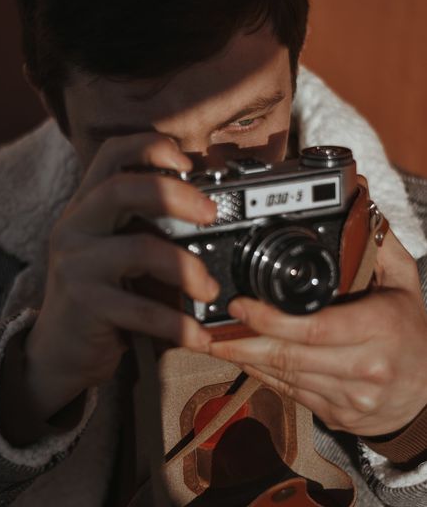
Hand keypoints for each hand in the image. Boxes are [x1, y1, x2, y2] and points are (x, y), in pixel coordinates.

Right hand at [21, 133, 217, 421]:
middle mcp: (76, 227)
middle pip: (121, 189)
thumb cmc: (99, 293)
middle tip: (211, 214)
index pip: (112, 154)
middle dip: (175, 195)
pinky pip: (141, 308)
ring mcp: (76, 264)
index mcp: (87, 205)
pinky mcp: (84, 304)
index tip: (187, 161)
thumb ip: (145, 224)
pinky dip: (177, 323)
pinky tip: (197, 335)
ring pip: (140, 248)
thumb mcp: (114, 248)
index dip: (150, 147)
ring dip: (187, 269)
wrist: (59, 350)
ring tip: (209, 290)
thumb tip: (207, 209)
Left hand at [210, 230, 426, 435]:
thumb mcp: (404, 282)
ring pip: (287, 378)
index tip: (239, 306)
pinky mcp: (341, 415)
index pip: (313, 327)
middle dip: (244, 344)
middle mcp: (367, 366)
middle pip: (291, 356)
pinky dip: (266, 378)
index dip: (269, 319)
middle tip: (211, 330)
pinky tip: (247, 363)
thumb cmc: (411, 331)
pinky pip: (294, 394)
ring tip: (219, 345)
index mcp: (380, 328)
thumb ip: (379, 244)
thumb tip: (360, 202)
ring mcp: (353, 397)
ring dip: (248, 361)